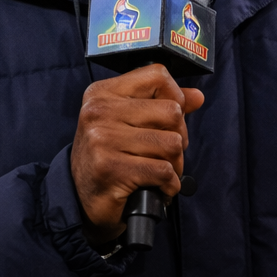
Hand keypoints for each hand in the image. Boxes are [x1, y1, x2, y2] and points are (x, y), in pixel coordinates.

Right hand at [70, 63, 203, 244]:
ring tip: (157, 172)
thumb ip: (162, 105)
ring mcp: (103, 139)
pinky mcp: (110, 168)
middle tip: (163, 153)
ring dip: (174, 165)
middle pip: (172, 112)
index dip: (176, 98)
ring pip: (173, 144)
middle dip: (179, 138)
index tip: (168, 120)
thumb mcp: (128, 123)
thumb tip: (197, 96)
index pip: (158, 76)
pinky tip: (155, 187)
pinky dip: (169, 184)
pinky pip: (164, 171)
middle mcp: (99, 111)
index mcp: (103, 93)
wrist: (79, 199)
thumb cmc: (108, 158)